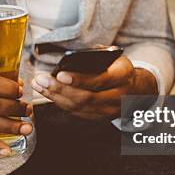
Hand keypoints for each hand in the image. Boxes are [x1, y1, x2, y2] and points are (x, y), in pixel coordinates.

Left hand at [31, 57, 157, 119]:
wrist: (136, 89)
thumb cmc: (117, 68)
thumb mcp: (112, 57)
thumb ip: (95, 57)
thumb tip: (69, 58)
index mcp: (123, 76)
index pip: (100, 80)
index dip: (79, 79)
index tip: (60, 74)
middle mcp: (119, 96)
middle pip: (86, 97)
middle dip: (60, 89)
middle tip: (41, 79)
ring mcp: (110, 111)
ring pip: (79, 107)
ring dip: (55, 97)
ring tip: (39, 85)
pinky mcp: (101, 118)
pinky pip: (78, 113)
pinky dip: (61, 103)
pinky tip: (48, 93)